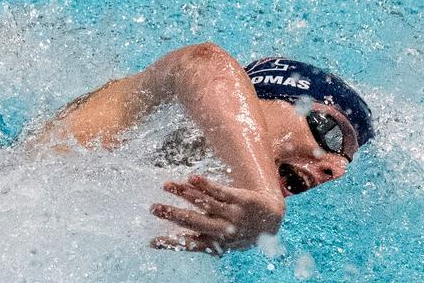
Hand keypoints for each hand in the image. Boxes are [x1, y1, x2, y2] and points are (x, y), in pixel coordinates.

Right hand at [150, 175, 284, 255]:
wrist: (272, 219)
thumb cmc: (243, 232)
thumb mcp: (224, 242)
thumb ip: (205, 241)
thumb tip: (178, 242)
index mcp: (216, 243)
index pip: (189, 244)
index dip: (170, 244)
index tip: (151, 241)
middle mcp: (224, 230)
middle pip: (194, 222)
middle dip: (172, 215)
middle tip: (154, 208)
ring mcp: (233, 214)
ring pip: (205, 203)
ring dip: (184, 194)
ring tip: (167, 185)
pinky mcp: (241, 199)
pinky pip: (220, 191)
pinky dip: (204, 185)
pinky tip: (191, 179)